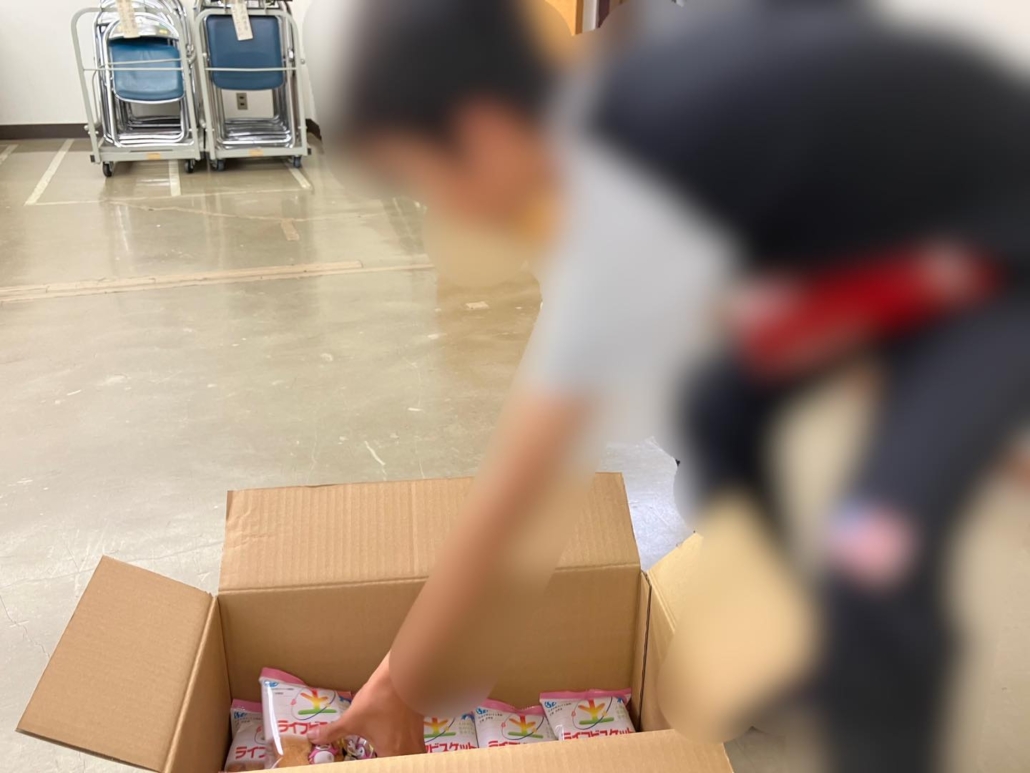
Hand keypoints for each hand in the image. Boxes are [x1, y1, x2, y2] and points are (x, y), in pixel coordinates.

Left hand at [308, 655, 425, 757]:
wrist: (404, 675)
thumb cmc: (379, 698)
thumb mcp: (352, 717)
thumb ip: (332, 732)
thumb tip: (312, 737)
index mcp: (392, 754)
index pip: (384, 769)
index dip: (375, 766)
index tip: (369, 762)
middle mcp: (409, 751)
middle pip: (400, 765)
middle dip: (387, 762)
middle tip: (375, 758)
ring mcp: (417, 739)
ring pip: (410, 756)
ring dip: (398, 758)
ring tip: (385, 754)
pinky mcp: (420, 729)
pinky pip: (414, 747)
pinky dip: (405, 748)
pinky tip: (396, 742)